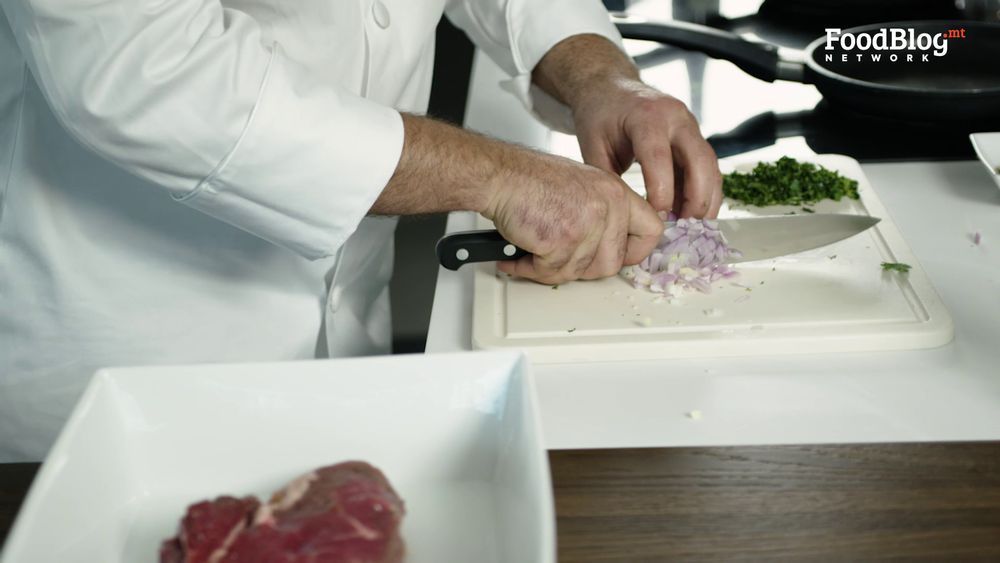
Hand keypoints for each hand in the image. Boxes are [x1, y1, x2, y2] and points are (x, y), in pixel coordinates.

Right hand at [482, 150, 661, 284]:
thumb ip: (603, 215)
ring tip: (534, 253)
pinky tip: (520, 255)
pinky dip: (531, 269)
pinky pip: (552, 272)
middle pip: (612, 263)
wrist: (500, 175)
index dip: (635, 252)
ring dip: (552, 269)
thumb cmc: (530, 180)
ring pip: (580, 272)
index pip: (652, 231)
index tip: (619, 257)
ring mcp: (587, 223)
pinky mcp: (563, 239)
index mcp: (616, 192)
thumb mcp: (583, 187)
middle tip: (561, 258)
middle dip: (583, 269)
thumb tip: (608, 247)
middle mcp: (608, 206)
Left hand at [531, 34, 721, 218]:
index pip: (659, 156)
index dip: (662, 190)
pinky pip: (706, 166)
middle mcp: (675, 117)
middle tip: (686, 229)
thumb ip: (609, 179)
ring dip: (707, 198)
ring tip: (694, 227)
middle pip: (700, 159)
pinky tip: (692, 214)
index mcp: (646, 116)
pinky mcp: (693, 137)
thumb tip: (627, 217)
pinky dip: (702, 191)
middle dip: (696, 199)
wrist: (610, 89)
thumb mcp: (593, 146)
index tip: (657, 219)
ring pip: (710, 165)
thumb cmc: (599, 117)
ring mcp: (689, 125)